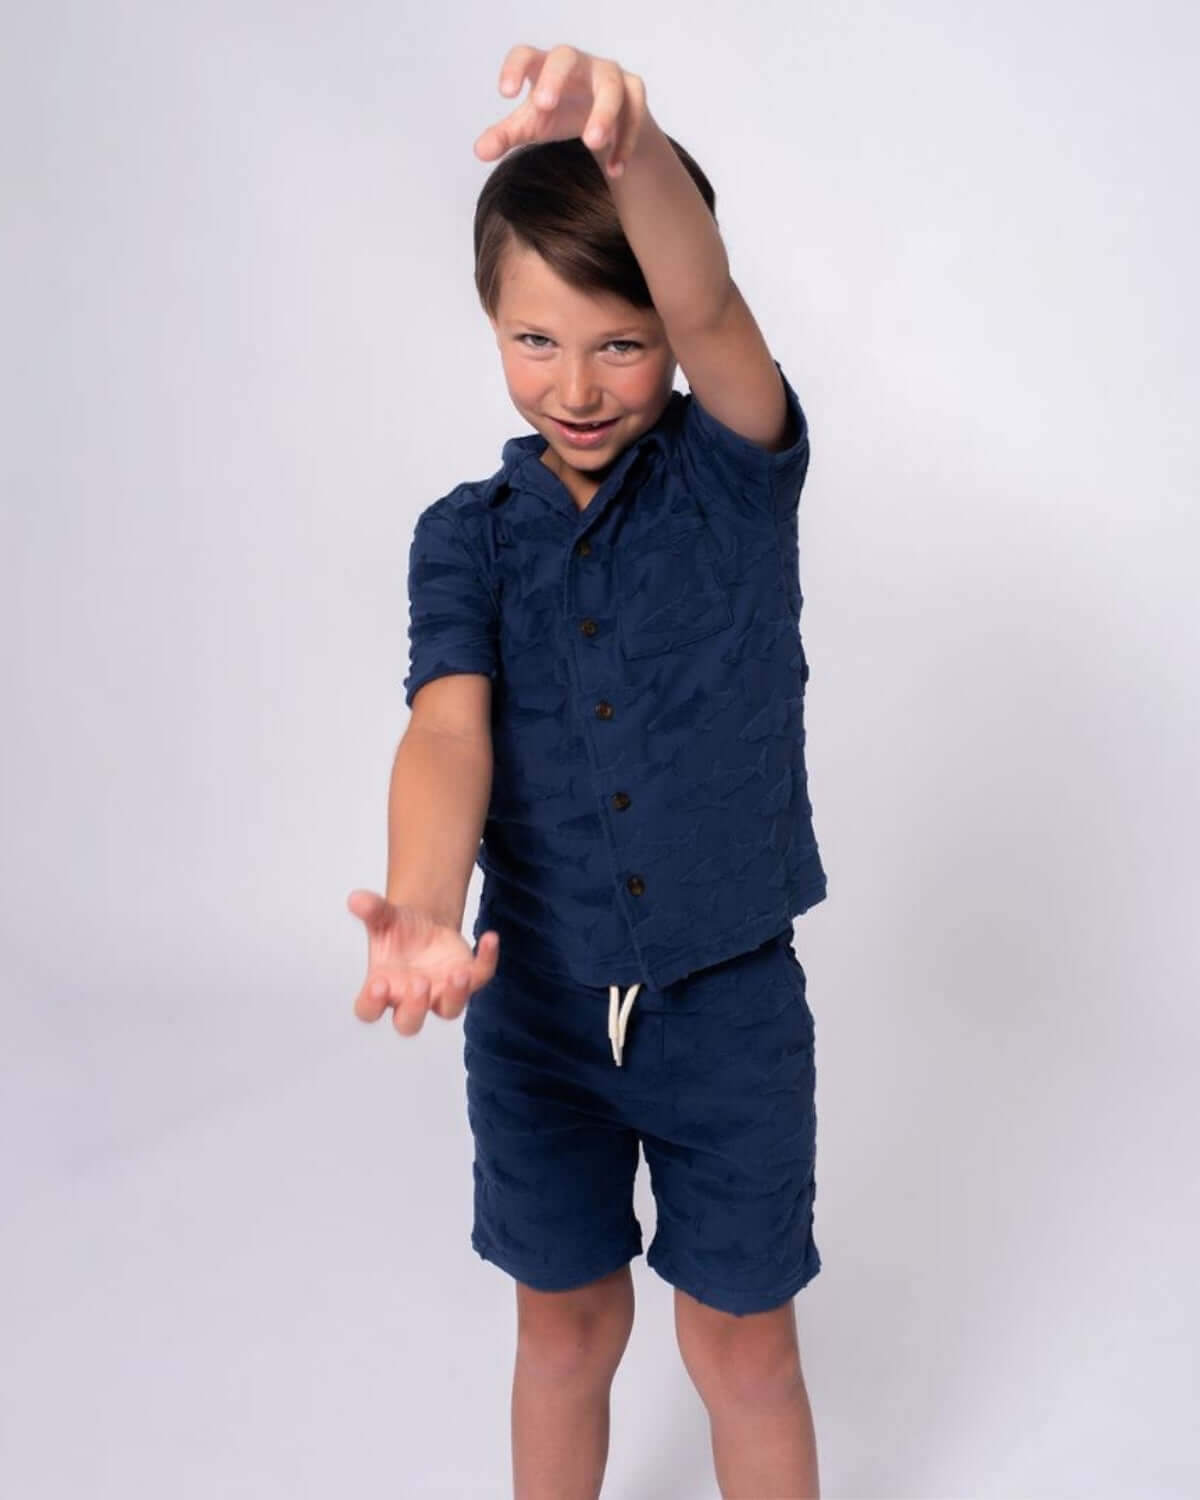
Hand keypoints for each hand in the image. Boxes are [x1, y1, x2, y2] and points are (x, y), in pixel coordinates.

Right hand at [346, 889, 499, 1034]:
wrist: (426, 923)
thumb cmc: (398, 930)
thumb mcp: (383, 916)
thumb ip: (371, 910)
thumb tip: (356, 898)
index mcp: (383, 988)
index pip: (368, 1010)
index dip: (372, 1003)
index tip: (379, 983)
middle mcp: (410, 999)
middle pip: (409, 1023)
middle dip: (415, 1007)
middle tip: (420, 982)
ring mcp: (441, 993)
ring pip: (450, 1010)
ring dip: (456, 994)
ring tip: (459, 973)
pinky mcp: (468, 979)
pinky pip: (481, 976)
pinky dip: (487, 960)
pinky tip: (489, 938)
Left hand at [472, 42, 647, 179]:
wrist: (604, 119)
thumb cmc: (560, 113)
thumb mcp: (532, 125)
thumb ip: (506, 136)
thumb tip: (479, 152)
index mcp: (545, 66)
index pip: (525, 54)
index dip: (515, 68)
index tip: (505, 93)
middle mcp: (578, 63)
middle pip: (566, 56)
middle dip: (556, 78)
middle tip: (544, 106)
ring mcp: (609, 75)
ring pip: (610, 86)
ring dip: (603, 113)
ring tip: (593, 144)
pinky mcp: (634, 92)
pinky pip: (634, 113)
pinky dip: (626, 141)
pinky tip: (615, 170)